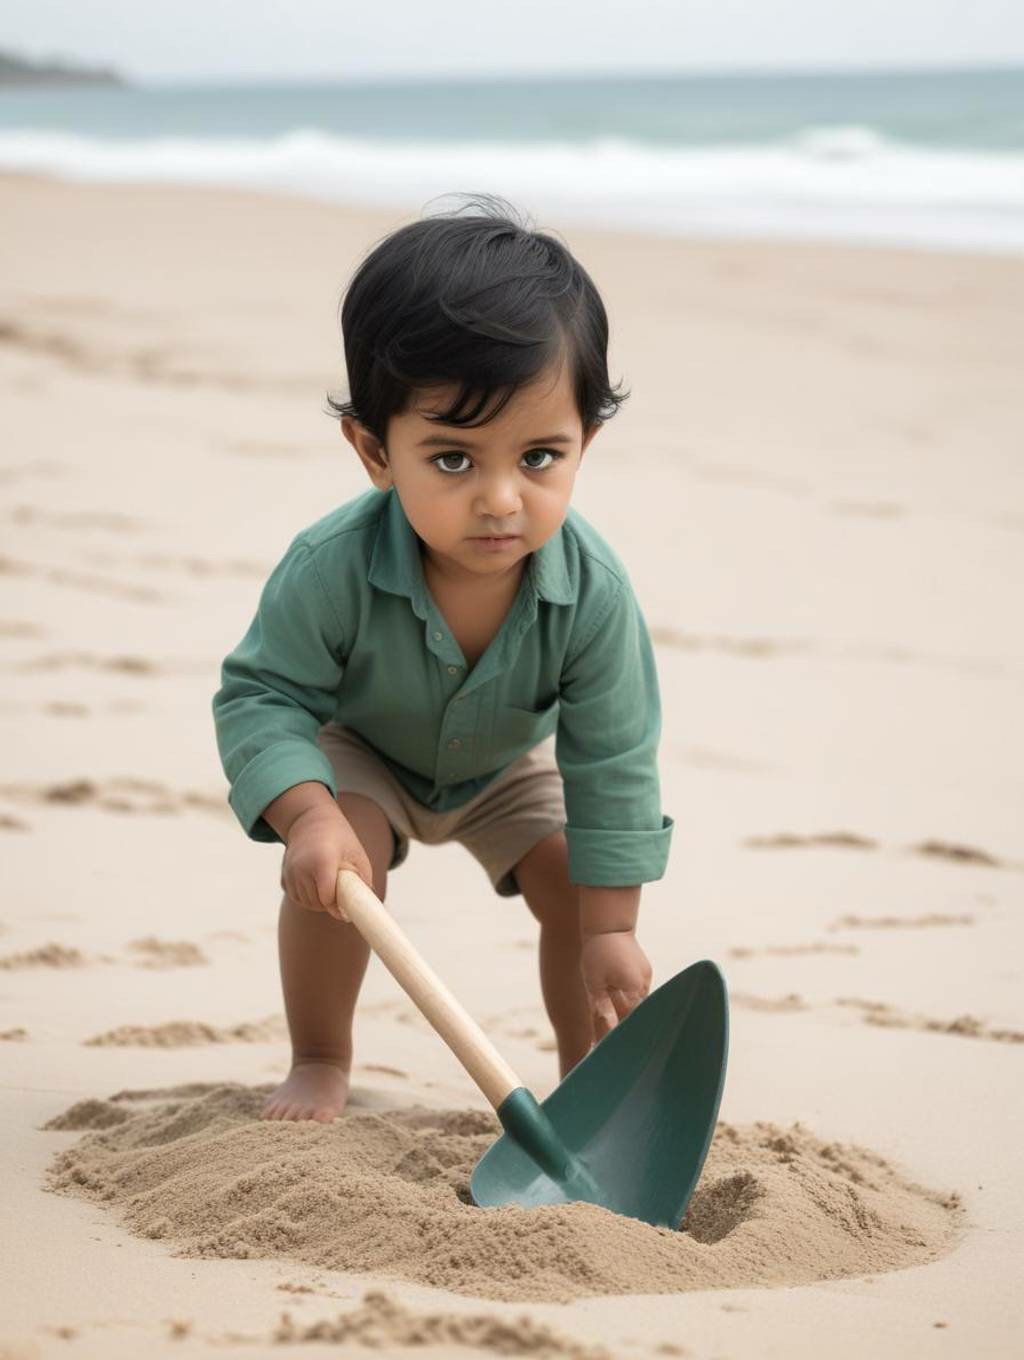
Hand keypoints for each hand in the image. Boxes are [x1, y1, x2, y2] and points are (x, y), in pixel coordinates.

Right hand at [279, 804, 374, 919]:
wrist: (310, 820)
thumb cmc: (339, 836)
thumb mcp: (357, 853)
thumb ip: (363, 878)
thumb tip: (367, 903)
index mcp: (323, 861)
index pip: (326, 897)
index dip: (337, 907)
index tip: (347, 911)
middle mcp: (302, 867)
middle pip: (316, 903)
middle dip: (330, 905)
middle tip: (341, 900)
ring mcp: (290, 872)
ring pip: (306, 903)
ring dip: (318, 903)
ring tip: (330, 892)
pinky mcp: (284, 876)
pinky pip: (296, 897)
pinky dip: (307, 898)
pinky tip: (317, 888)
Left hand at [579, 930, 651, 1041]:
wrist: (608, 924)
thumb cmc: (597, 952)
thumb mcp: (593, 982)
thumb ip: (602, 1008)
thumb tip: (608, 1031)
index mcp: (634, 987)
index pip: (632, 1021)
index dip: (624, 1035)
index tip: (615, 1048)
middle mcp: (645, 984)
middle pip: (638, 1015)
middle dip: (627, 1028)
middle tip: (615, 1042)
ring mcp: (647, 976)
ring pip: (640, 1004)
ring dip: (630, 1015)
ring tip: (617, 1028)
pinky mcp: (645, 971)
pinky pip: (639, 993)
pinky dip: (631, 1001)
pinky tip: (622, 1008)